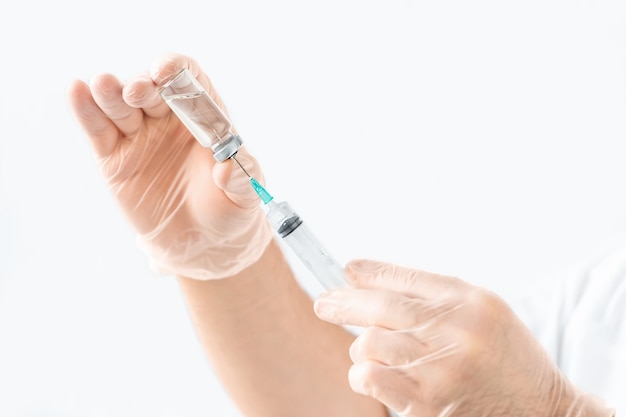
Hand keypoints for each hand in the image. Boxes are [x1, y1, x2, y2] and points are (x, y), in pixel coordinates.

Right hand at [67, 54, 271, 278]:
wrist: (202, 243)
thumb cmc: (229, 210)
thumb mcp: (244, 196)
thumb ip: (240, 179)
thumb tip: (227, 169)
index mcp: (204, 119)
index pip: (189, 81)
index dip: (177, 70)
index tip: (166, 73)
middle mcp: (169, 120)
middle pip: (152, 89)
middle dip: (144, 86)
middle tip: (138, 92)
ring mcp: (140, 136)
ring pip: (121, 105)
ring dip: (111, 93)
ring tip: (104, 86)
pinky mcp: (115, 157)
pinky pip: (99, 130)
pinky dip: (86, 110)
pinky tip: (76, 91)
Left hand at [314, 259, 613, 416]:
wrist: (544, 410)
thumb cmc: (509, 359)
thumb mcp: (484, 311)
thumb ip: (434, 294)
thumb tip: (367, 276)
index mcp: (470, 301)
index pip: (404, 278)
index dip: (370, 273)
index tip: (346, 271)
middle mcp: (456, 329)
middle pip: (381, 307)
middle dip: (344, 303)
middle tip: (324, 304)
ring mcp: (442, 368)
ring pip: (372, 343)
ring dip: (361, 347)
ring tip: (366, 351)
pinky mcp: (429, 402)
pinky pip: (373, 378)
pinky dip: (363, 374)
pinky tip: (368, 374)